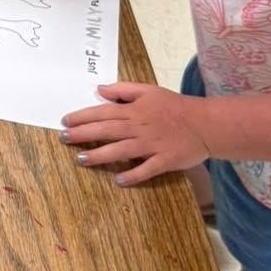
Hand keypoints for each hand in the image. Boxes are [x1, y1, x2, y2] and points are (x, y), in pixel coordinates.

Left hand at [61, 82, 210, 185]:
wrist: (206, 123)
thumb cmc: (175, 106)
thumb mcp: (149, 90)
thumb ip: (123, 90)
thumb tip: (99, 89)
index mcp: (135, 110)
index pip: (103, 112)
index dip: (83, 116)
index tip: (65, 121)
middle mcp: (140, 127)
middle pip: (107, 130)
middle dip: (83, 134)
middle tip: (63, 138)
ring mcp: (152, 145)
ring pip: (122, 150)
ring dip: (101, 155)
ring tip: (81, 159)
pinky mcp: (164, 160)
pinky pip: (147, 170)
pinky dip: (133, 175)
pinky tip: (118, 181)